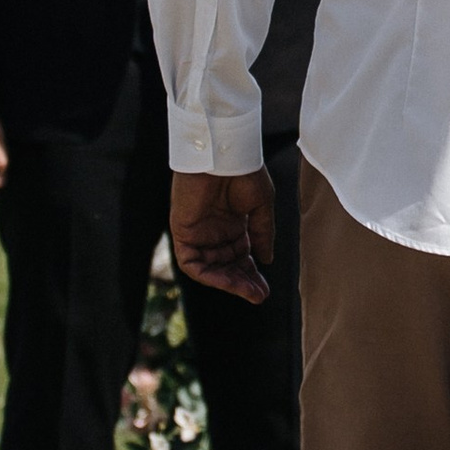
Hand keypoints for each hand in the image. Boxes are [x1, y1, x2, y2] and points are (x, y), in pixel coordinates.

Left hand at [171, 168, 275, 304]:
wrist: (224, 154)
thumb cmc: (244, 172)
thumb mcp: (261, 207)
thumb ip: (262, 234)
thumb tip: (266, 260)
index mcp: (233, 223)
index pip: (240, 256)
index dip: (251, 273)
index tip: (264, 288)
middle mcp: (215, 230)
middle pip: (227, 265)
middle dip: (242, 282)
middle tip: (259, 295)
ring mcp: (198, 232)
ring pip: (210, 268)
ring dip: (228, 282)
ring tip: (248, 291)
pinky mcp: (183, 232)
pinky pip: (191, 263)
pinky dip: (208, 275)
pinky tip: (228, 282)